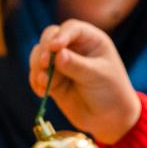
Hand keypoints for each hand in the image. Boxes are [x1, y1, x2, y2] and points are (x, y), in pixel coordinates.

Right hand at [29, 20, 140, 143]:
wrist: (109, 119)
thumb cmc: (111, 92)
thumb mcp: (97, 76)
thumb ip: (77, 65)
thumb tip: (57, 54)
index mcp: (91, 40)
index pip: (72, 29)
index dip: (61, 35)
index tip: (55, 47)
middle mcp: (74, 47)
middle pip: (50, 36)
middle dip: (44, 49)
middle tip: (44, 62)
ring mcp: (61, 63)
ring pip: (39, 54)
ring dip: (37, 66)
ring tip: (44, 82)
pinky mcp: (52, 79)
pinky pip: (36, 74)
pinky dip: (35, 81)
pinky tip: (41, 92)